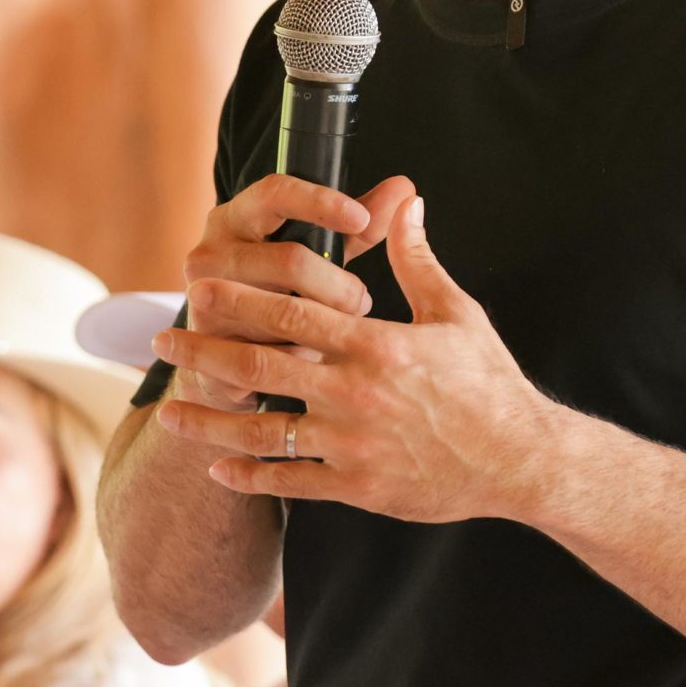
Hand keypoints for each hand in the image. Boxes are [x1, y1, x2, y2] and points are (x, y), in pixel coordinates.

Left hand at [155, 190, 568, 521]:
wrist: (521, 460)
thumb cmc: (490, 383)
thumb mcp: (456, 313)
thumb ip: (416, 258)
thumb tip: (403, 199)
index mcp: (377, 344)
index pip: (294, 313)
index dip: (240, 297)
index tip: (200, 286)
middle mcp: (357, 393)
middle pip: (261, 367)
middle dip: (205, 352)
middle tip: (164, 343)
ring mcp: (354, 444)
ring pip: (263, 432)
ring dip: (209, 422)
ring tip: (169, 413)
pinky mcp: (358, 487)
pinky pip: (290, 483)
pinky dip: (248, 476)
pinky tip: (217, 467)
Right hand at [169, 173, 417, 411]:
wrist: (226, 356)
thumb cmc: (280, 293)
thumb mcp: (316, 252)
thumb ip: (358, 223)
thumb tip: (405, 189)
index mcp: (236, 217)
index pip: (275, 192)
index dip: (321, 202)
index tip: (361, 218)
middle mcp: (211, 250)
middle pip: (289, 259)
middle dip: (338, 285)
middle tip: (360, 301)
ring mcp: (203, 298)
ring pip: (284, 308)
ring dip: (324, 322)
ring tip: (339, 329)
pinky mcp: (207, 343)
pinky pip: (273, 350)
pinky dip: (302, 354)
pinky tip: (310, 355)